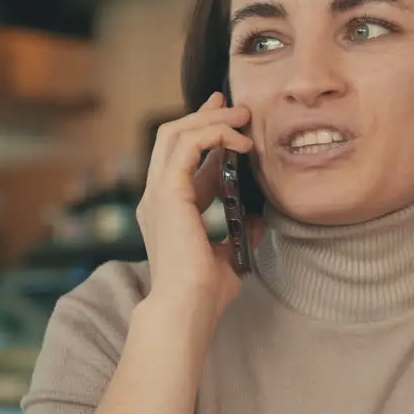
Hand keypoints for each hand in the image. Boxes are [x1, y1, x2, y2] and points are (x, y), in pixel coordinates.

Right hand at [138, 91, 252, 314]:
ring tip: (242, 117)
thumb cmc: (206, 292)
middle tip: (234, 106)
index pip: (182, 159)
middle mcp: (157, 197)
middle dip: (204, 115)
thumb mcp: (229, 255)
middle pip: (172, 137)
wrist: (189, 307)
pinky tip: (239, 142)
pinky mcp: (167, 193)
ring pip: (175, 133)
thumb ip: (238, 233)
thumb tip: (257, 218)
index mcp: (168, 210)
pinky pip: (186, 145)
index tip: (231, 122)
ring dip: (210, 119)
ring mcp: (157, 193)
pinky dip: (213, 135)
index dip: (206, 136)